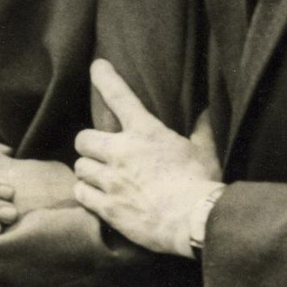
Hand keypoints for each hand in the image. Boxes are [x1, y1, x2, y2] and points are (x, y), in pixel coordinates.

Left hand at [73, 58, 221, 256]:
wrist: (193, 220)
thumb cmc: (201, 182)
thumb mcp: (204, 150)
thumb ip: (202, 129)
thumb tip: (207, 112)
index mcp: (145, 132)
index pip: (118, 95)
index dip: (104, 77)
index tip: (97, 66)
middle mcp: (121, 151)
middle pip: (83, 138)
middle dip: (89, 143)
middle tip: (98, 150)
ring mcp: (111, 180)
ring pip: (80, 167)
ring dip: (88, 170)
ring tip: (97, 176)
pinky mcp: (107, 207)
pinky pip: (81, 194)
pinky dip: (85, 193)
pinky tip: (95, 196)